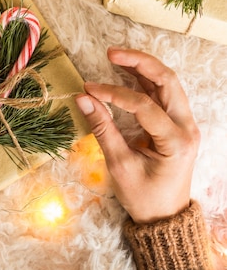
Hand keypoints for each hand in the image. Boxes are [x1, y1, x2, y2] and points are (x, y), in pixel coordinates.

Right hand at [74, 48, 199, 223]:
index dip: (114, 93)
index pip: (143, 105)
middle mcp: (186, 127)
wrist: (165, 216)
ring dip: (143, 67)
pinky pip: (163, 94)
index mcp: (176, 141)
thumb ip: (102, 128)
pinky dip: (144, 80)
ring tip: (116, 57)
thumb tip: (83, 98)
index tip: (88, 89)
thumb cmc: (143, 196)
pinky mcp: (176, 124)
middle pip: (168, 81)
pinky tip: (125, 72)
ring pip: (168, 83)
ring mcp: (184, 123)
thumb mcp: (119, 165)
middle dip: (140, 62)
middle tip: (111, 53)